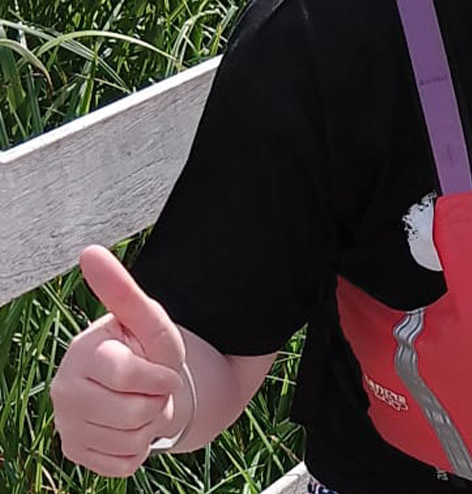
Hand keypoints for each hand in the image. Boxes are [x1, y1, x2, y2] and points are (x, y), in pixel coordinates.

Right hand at [51, 245, 188, 476]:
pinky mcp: (76, 453)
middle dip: (158, 402)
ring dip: (151, 425)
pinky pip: (124, 464)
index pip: (125, 374)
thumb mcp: (148, 320)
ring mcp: (67, 424)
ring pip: (130, 440)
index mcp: (82, 354)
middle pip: (132, 413)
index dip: (159, 376)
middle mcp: (64, 390)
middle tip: (153, 388)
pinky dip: (140, 450)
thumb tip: (88, 251)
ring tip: (143, 404)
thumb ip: (122, 290)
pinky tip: (132, 428)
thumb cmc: (146, 350)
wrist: (145, 386)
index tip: (164, 368)